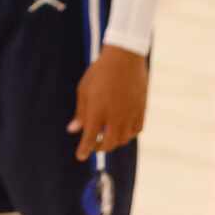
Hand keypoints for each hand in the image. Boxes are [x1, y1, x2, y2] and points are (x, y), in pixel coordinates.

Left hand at [70, 45, 147, 161]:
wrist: (124, 57)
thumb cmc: (99, 72)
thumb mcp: (84, 90)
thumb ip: (80, 113)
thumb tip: (73, 130)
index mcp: (97, 112)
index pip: (90, 139)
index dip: (84, 150)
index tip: (80, 156)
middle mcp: (115, 117)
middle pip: (108, 143)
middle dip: (99, 147)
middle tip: (94, 144)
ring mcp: (130, 115)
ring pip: (123, 139)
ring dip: (114, 141)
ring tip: (107, 136)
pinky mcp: (141, 110)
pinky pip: (136, 130)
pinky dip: (129, 134)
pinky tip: (123, 129)